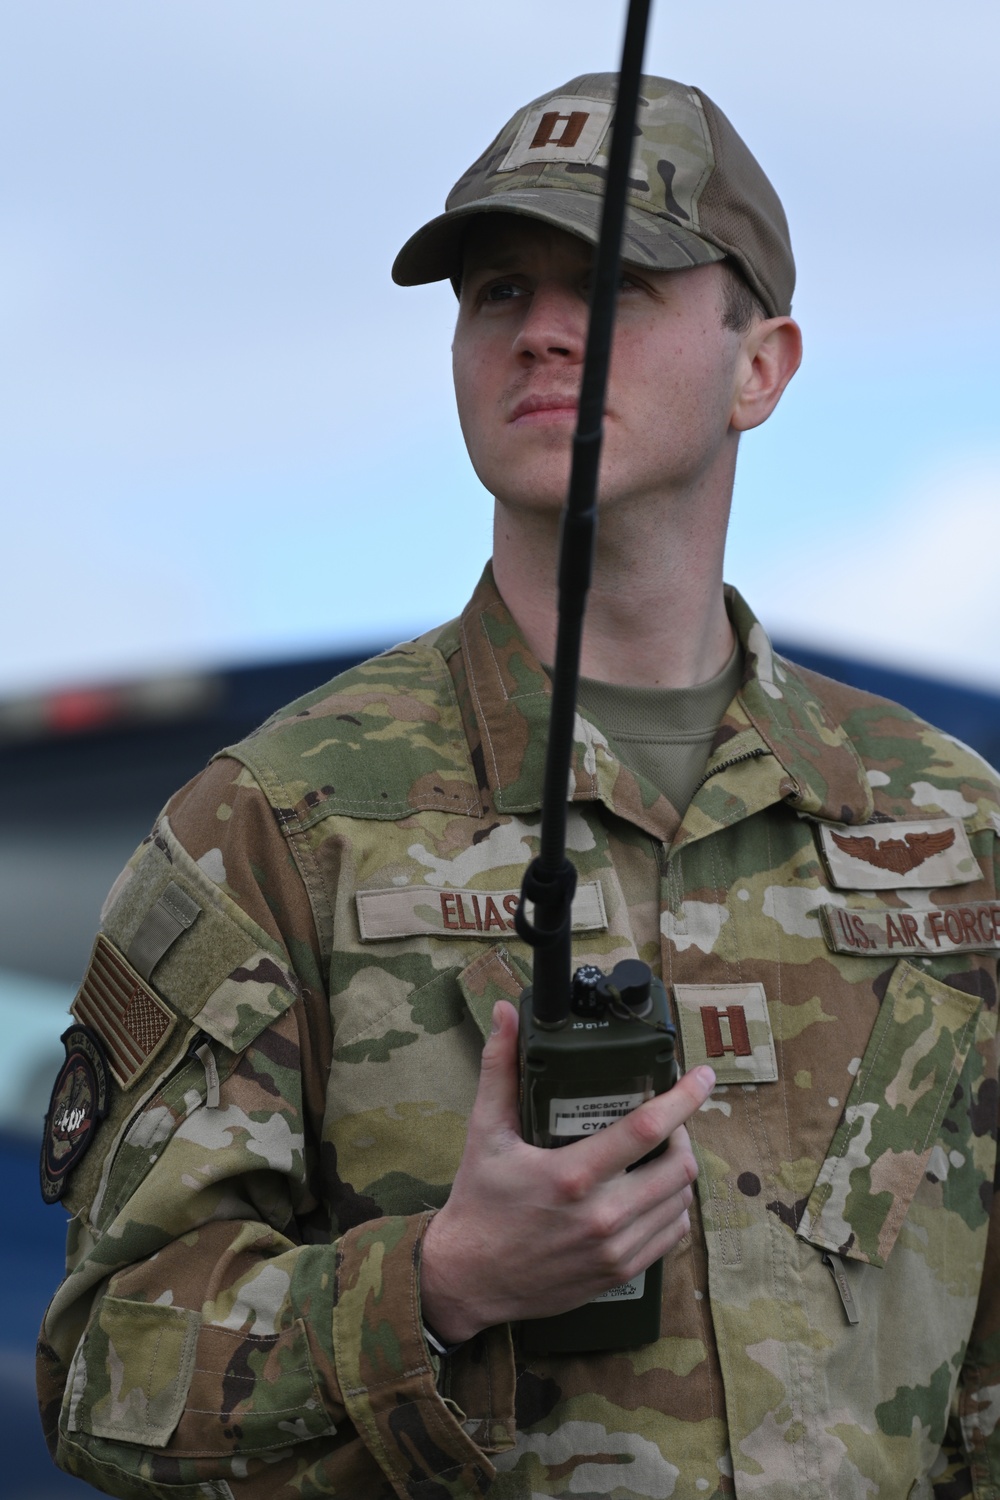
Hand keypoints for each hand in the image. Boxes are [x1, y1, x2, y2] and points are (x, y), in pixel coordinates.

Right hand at [420, 999, 713, 1342]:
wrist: (468, 1278)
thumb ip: (499, 1069)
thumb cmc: (478, 1201)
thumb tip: (505, 1014)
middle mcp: (601, 1214)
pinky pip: (672, 1236)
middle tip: (667, 1121)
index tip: (703, 1076)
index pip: (647, 1128)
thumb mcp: (485, 1132)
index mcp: (572, 1174)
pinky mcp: (619, 1273)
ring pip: (681, 1201)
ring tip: (661, 1154)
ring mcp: (614, 1249)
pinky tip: (654, 1194)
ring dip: (679, 1171)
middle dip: (684, 1135)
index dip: (684, 1098)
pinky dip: (673, 1209)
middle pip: (679, 1166)